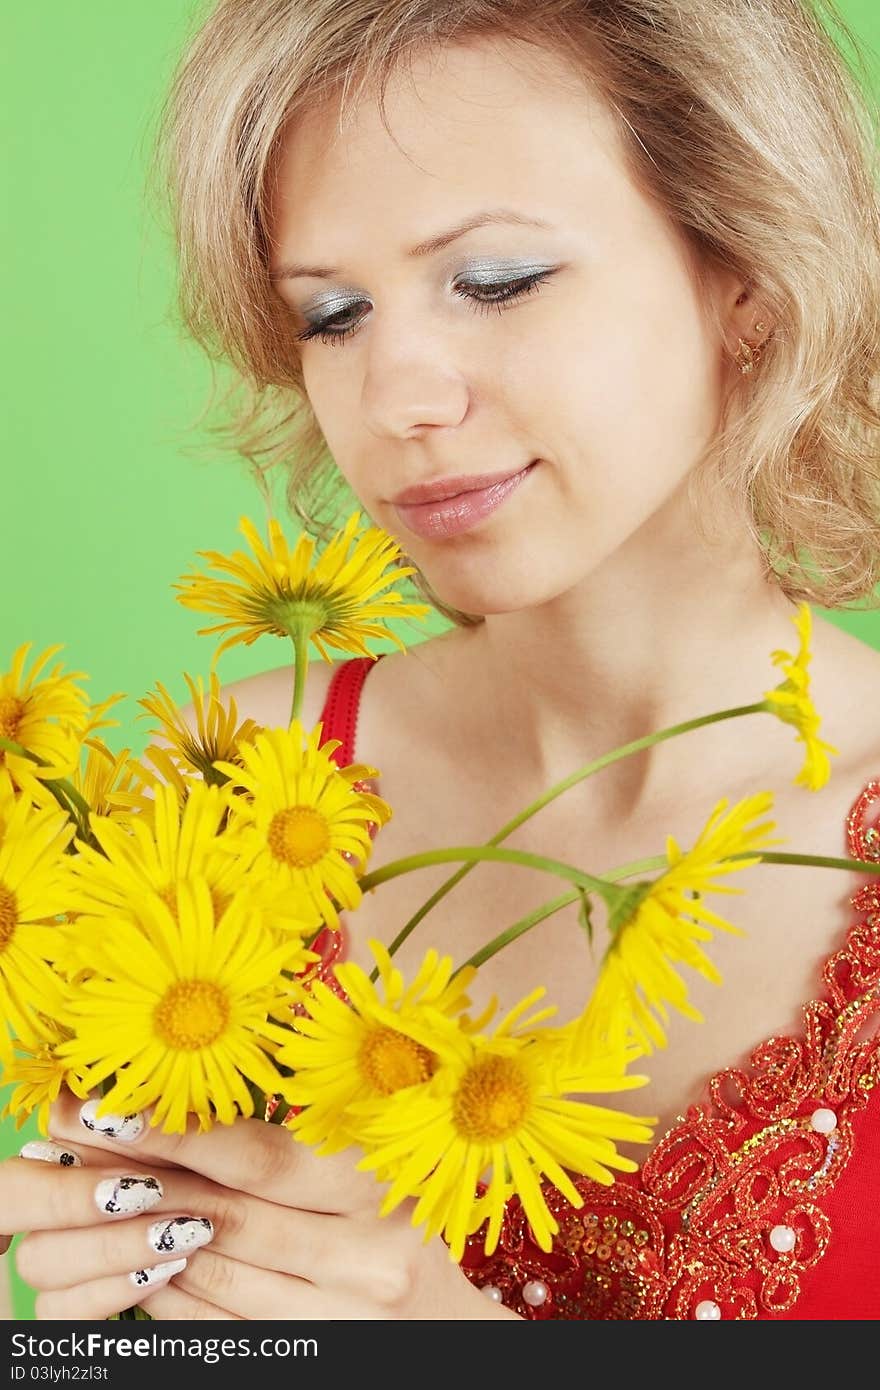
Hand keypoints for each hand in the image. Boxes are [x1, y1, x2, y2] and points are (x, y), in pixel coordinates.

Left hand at [9, 1087, 519, 1320]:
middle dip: (146, 1177)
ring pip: (215, 1275)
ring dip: (147, 1236)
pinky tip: (143, 1263)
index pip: (263, 1157)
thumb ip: (305, 1132)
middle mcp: (368, 1254)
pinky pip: (221, 1326)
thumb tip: (198, 1095)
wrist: (448, 1329)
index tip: (117, 1104)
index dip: (183, 1132)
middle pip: (229, 1215)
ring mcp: (342, 1316)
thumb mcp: (377, 1161)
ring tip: (100, 1194)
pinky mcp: (316, 1356)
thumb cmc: (404, 1219)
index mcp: (383, 1185)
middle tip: (80, 1142)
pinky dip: (172, 1293)